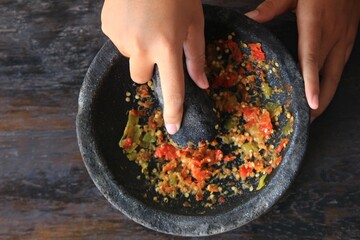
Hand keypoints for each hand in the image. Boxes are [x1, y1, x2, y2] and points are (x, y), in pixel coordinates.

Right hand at [101, 0, 207, 133]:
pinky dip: (127, 35)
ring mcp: (120, 37)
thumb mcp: (194, 23)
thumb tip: (202, 84)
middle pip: (141, 78)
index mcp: (167, 46)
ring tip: (146, 23)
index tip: (174, 129)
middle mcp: (141, 47)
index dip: (174, 111)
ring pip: (130, 58)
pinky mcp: (107, 27)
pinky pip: (118, 42)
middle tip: (158, 45)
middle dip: (149, 68)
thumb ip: (196, 56)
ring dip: (139, 49)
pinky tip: (135, 17)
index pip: (172, 89)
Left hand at [246, 0, 359, 120]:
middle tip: (310, 120)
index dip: (312, 83)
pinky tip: (326, 89)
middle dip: (322, 100)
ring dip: (329, 94)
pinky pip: (342, 64)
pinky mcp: (350, 36)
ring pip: (338, 73)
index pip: (311, 60)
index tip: (312, 104)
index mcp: (315, 27)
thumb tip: (248, 19)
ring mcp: (344, 38)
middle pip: (328, 75)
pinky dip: (334, 80)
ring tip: (316, 111)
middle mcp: (333, 36)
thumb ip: (271, 7)